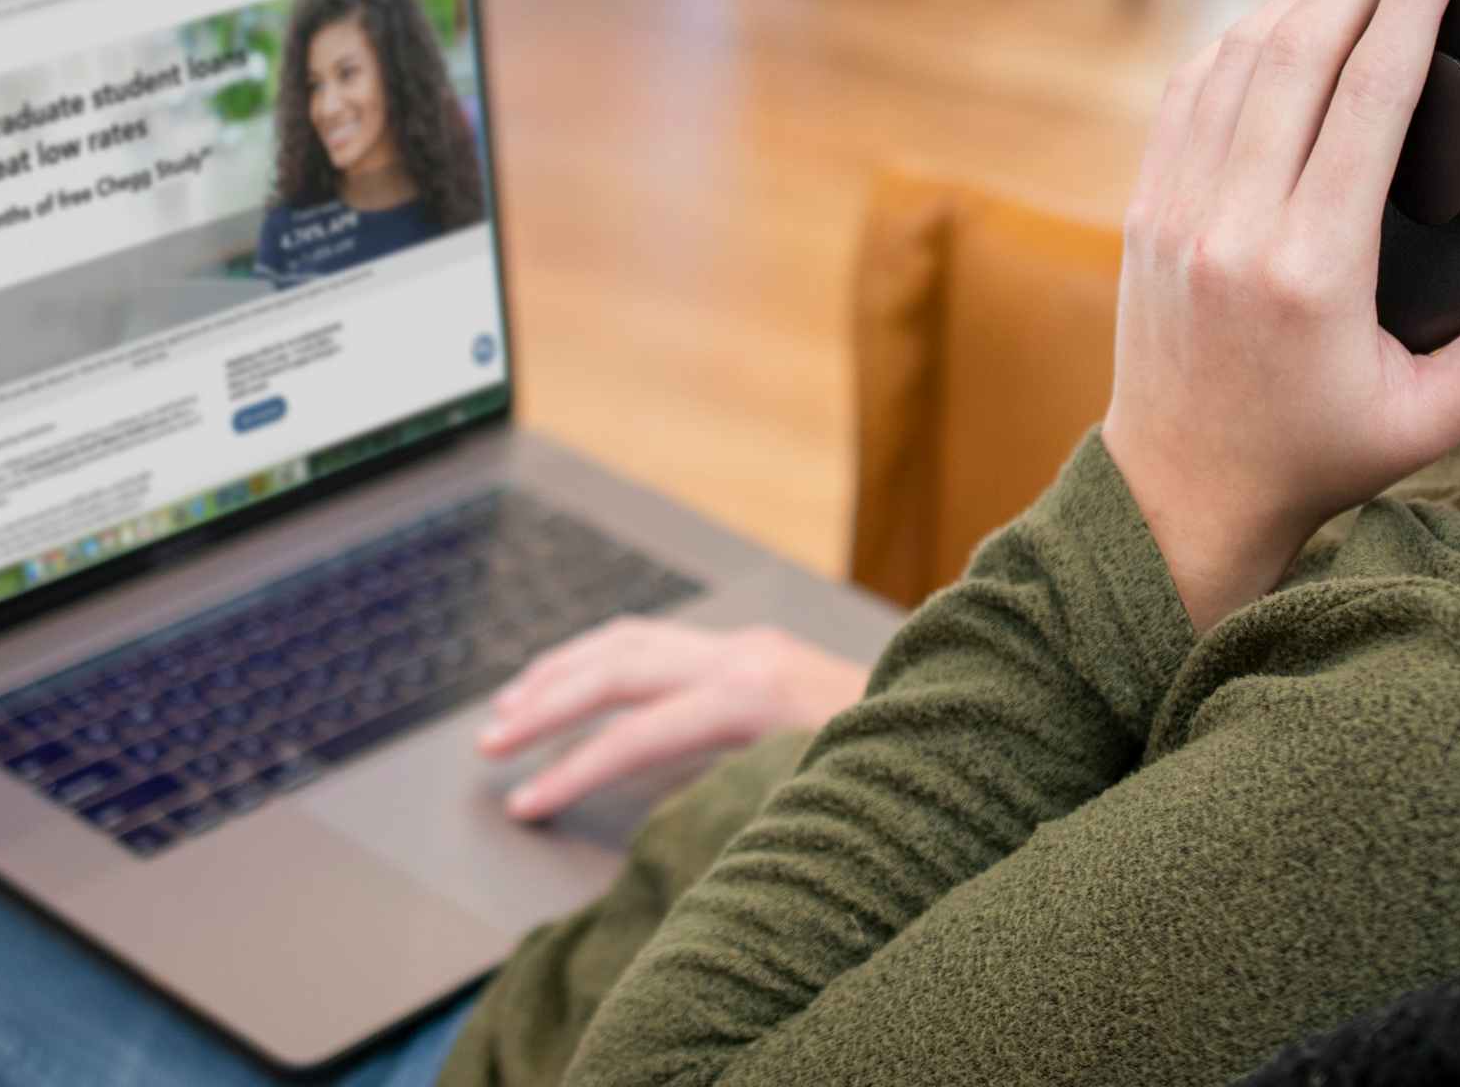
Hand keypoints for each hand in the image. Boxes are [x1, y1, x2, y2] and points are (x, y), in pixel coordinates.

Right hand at [477, 617, 867, 820]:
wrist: (970, 719)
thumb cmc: (898, 772)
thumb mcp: (815, 797)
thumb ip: (736, 799)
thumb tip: (659, 820)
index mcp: (753, 692)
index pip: (636, 732)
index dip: (573, 771)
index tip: (524, 805)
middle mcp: (743, 656)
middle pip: (617, 667)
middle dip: (546, 704)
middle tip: (489, 743)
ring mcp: (749, 645)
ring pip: (630, 640)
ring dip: (562, 671)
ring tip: (509, 708)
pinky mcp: (755, 650)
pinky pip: (657, 642)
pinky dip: (602, 658)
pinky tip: (576, 678)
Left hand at [1102, 0, 1459, 634]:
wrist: (1180, 489)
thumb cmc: (1309, 455)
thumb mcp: (1428, 421)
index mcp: (1309, 270)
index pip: (1365, 98)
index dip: (1409, 2)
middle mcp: (1229, 226)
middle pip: (1295, 55)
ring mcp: (1174, 212)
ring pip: (1233, 63)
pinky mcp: (1144, 210)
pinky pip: (1187, 96)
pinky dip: (1238, 44)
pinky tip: (1282, 23)